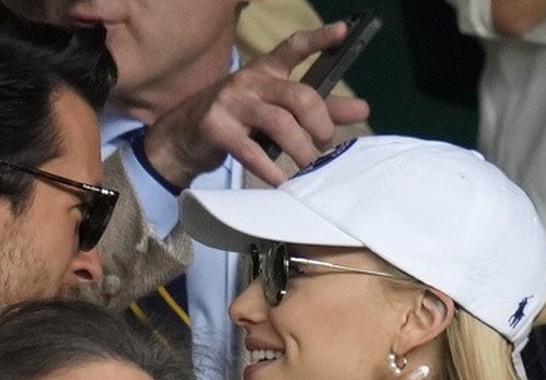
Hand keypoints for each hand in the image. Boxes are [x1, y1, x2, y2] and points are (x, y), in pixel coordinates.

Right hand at [142, 22, 369, 187]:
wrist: (183, 137)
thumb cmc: (237, 119)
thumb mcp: (275, 108)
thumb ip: (319, 108)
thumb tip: (362, 109)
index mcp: (266, 69)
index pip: (293, 47)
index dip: (319, 39)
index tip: (343, 32)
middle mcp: (249, 80)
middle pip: (298, 96)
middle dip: (321, 123)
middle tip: (326, 145)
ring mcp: (231, 103)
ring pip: (280, 124)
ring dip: (302, 150)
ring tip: (310, 167)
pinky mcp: (216, 128)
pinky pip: (252, 151)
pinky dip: (271, 170)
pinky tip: (282, 182)